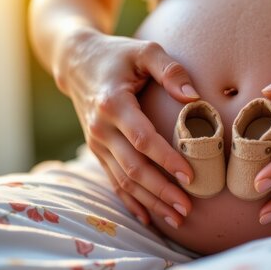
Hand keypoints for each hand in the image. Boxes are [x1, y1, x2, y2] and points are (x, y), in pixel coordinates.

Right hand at [54, 28, 199, 227]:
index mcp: (114, 104)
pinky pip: (114, 181)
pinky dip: (131, 202)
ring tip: (177, 217)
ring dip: (150, 202)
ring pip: (124, 181)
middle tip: (188, 207)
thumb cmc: (118, 55)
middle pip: (133, 168)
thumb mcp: (145, 51)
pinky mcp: (98, 151)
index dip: (166, 160)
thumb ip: (170, 70)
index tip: (190, 176)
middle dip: (161, 191)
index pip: (143, 139)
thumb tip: (194, 97)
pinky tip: (149, 218)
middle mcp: (101, 129)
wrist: (76, 62)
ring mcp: (97, 143)